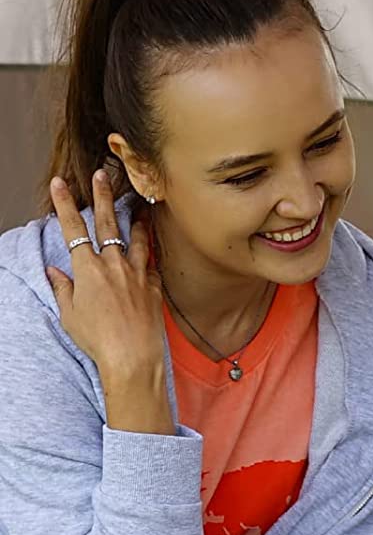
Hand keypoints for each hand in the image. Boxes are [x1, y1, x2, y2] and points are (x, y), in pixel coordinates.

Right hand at [45, 172, 171, 433]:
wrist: (133, 359)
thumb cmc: (98, 340)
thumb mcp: (71, 314)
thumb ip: (64, 288)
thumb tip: (55, 272)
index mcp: (88, 268)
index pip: (72, 227)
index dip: (64, 203)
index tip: (60, 183)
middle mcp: (114, 266)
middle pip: (107, 223)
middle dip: (103, 196)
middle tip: (104, 175)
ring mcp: (137, 275)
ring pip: (136, 240)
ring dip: (136, 220)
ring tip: (139, 206)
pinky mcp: (154, 289)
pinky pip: (151, 266)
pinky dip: (148, 256)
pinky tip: (150, 251)